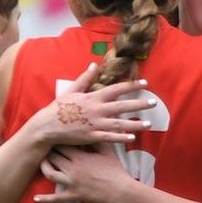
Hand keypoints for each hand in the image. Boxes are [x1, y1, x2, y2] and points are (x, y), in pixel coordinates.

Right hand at [29, 63, 154, 146]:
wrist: (47, 126)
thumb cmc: (59, 107)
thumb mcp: (72, 89)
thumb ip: (85, 78)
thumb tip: (95, 65)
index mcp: (93, 97)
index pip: (117, 89)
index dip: (132, 86)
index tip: (145, 83)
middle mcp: (97, 110)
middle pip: (122, 106)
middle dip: (139, 104)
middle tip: (154, 102)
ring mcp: (95, 124)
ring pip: (119, 124)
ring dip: (135, 123)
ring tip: (148, 124)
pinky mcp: (92, 137)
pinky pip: (110, 138)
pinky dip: (122, 137)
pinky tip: (132, 138)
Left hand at [34, 144, 131, 202]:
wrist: (120, 190)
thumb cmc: (115, 169)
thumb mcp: (106, 150)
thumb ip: (97, 138)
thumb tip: (91, 126)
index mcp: (80, 157)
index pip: (62, 144)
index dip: (56, 139)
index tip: (53, 135)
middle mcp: (72, 169)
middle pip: (53, 157)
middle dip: (48, 151)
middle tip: (45, 146)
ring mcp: (71, 183)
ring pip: (50, 174)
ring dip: (43, 168)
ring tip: (40, 163)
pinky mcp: (73, 195)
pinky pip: (56, 198)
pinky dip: (45, 198)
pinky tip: (35, 198)